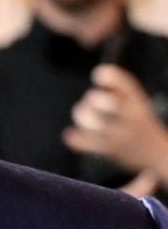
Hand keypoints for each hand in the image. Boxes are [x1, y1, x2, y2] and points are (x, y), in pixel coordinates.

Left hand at [63, 64, 167, 187]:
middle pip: (105, 102)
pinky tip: (69, 135)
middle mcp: (131, 117)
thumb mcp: (136, 101)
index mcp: (138, 102)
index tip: (98, 76)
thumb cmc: (139, 121)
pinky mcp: (110, 151)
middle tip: (91, 100)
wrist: (158, 155)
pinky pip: (88, 144)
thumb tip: (98, 73)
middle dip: (93, 98)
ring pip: (92, 122)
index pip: (124, 83)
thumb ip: (118, 84)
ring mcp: (121, 136)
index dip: (106, 76)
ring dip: (82, 115)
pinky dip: (76, 139)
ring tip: (84, 116)